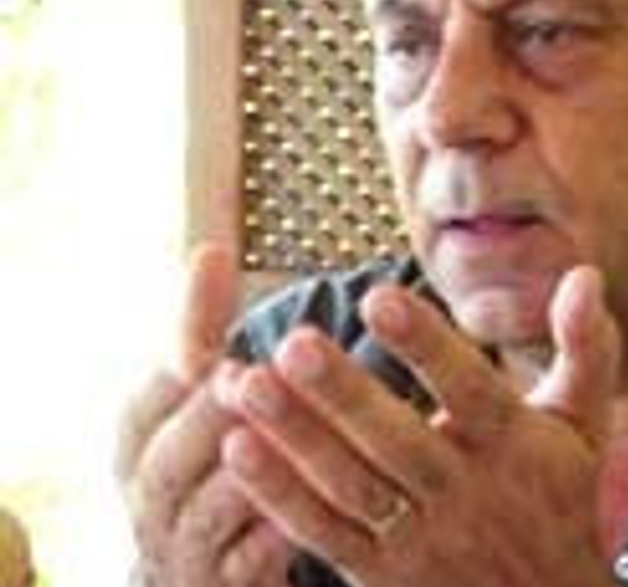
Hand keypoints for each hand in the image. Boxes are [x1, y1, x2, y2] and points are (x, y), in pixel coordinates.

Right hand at [116, 246, 291, 585]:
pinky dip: (274, 538)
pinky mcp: (225, 584)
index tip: (215, 342)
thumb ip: (203, 331)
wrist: (206, 564)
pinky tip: (310, 511)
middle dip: (212, 415)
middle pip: (171, 454)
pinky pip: (246, 564)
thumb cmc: (209, 459)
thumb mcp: (199, 398)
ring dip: (252, 472)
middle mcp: (151, 492)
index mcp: (140, 437)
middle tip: (254, 380)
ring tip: (291, 438)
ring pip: (212, 509)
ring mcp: (184, 544)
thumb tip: (212, 251)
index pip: (150, 393)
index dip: (182, 358)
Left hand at [217, 266, 621, 586]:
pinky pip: (325, 534)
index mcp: (516, 446)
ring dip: (295, 436)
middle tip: (293, 339)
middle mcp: (467, 493)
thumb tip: (584, 274)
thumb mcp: (584, 424)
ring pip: (351, 485)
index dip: (425, 346)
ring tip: (246, 383)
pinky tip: (239, 448)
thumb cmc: (561, 498)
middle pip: (397, 440)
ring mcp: (422, 539)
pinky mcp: (383, 574)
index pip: (470, 390)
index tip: (379, 297)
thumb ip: (586, 347)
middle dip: (343, 392)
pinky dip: (281, 496)